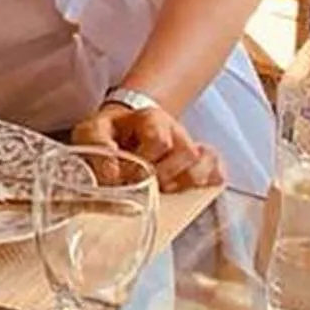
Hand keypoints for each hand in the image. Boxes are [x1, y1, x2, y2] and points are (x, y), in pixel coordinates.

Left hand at [74, 96, 222, 190]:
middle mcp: (175, 131)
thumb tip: (113, 174)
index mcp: (150, 118)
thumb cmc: (109, 133)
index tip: (125, 175)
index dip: (144, 161)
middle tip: (145, 184)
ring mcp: (190, 147)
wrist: (123, 130)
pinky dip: (206, 184)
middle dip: (164, 175)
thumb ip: (97, 145)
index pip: (159, 140)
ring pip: (204, 163)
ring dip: (184, 182)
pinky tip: (187, 191)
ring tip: (164, 189)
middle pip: (186, 153)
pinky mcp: (200, 164)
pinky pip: (217, 173)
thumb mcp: (92, 131)